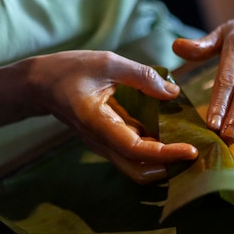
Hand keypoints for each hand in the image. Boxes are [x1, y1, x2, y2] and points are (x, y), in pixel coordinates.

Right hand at [27, 50, 197, 183]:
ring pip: (137, 167)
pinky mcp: (109, 141)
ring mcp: (104, 145)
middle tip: (195, 154)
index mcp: (99, 124)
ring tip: (189, 147)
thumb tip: (173, 92)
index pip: (137, 150)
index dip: (166, 154)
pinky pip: (134, 154)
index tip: (191, 150)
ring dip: (163, 162)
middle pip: (139, 171)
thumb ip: (142, 77)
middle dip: (168, 167)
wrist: (39, 84)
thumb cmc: (70, 70)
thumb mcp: (107, 63)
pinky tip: (173, 137)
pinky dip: (155, 152)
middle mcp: (102, 142)